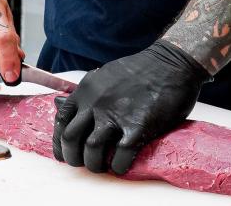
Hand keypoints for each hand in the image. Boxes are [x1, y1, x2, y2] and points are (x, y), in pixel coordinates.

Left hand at [53, 39, 209, 174]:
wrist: (171, 63)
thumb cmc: (141, 70)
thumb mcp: (105, 75)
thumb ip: (86, 93)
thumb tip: (62, 104)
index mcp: (87, 90)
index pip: (61, 120)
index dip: (59, 141)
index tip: (64, 153)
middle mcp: (96, 102)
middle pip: (71, 138)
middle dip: (73, 157)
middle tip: (83, 163)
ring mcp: (116, 114)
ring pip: (91, 150)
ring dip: (94, 164)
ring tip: (103, 166)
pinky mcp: (137, 126)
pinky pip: (120, 157)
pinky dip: (118, 167)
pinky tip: (122, 166)